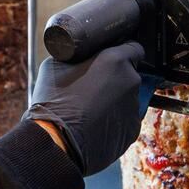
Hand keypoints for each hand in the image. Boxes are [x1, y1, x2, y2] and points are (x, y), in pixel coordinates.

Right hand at [23, 42, 143, 175]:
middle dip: (114, 79)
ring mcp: (134, 107)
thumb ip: (78, 57)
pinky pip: (125, 120)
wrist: (55, 141)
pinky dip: (114, 120)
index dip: (122, 53)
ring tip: (90, 110)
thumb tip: (81, 56)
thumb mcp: (57, 64)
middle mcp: (131, 81)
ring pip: (127, 99)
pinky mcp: (132, 131)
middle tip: (93, 87)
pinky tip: (95, 125)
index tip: (111, 59)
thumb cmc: (53, 101)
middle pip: (129, 75)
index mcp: (115, 60)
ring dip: (114, 101)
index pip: (133, 48)